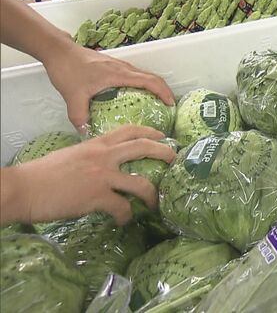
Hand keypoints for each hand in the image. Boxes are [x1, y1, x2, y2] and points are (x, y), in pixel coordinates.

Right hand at [1, 126, 175, 225]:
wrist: (24, 188)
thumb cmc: (42, 174)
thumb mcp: (71, 156)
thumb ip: (90, 157)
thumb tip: (101, 167)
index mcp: (95, 144)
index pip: (128, 130)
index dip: (149, 131)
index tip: (162, 136)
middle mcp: (103, 156)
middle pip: (143, 147)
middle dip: (164, 152)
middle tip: (175, 159)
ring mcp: (102, 176)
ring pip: (141, 183)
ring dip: (152, 195)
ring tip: (154, 203)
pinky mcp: (97, 197)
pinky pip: (122, 208)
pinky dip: (126, 217)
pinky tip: (123, 222)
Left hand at [42, 43, 174, 131]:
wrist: (58, 50)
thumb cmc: (67, 70)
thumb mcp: (73, 97)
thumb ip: (80, 118)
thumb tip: (87, 135)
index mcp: (119, 74)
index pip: (150, 81)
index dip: (164, 92)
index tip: (171, 104)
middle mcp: (123, 68)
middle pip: (152, 77)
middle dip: (164, 91)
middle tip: (168, 107)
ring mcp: (119, 64)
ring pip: (145, 75)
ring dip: (155, 87)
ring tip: (157, 103)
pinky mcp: (113, 65)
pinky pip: (135, 74)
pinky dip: (144, 84)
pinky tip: (137, 96)